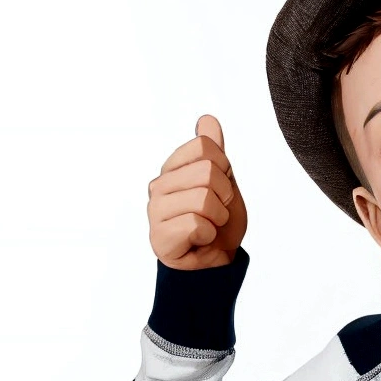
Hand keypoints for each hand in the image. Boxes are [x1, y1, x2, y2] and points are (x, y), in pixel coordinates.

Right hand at [147, 114, 247, 268]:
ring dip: (218, 217)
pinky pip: (196, 224)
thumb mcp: (224, 181)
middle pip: (207, 172)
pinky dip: (208, 235)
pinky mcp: (159, 237)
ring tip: (209, 226)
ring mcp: (155, 211)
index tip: (220, 188)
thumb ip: (214, 151)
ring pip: (203, 198)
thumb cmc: (218, 222)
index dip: (224, 169)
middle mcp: (159, 186)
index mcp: (173, 169)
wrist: (217, 260)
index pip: (205, 147)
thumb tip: (207, 120)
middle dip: (224, 196)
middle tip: (216, 211)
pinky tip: (199, 239)